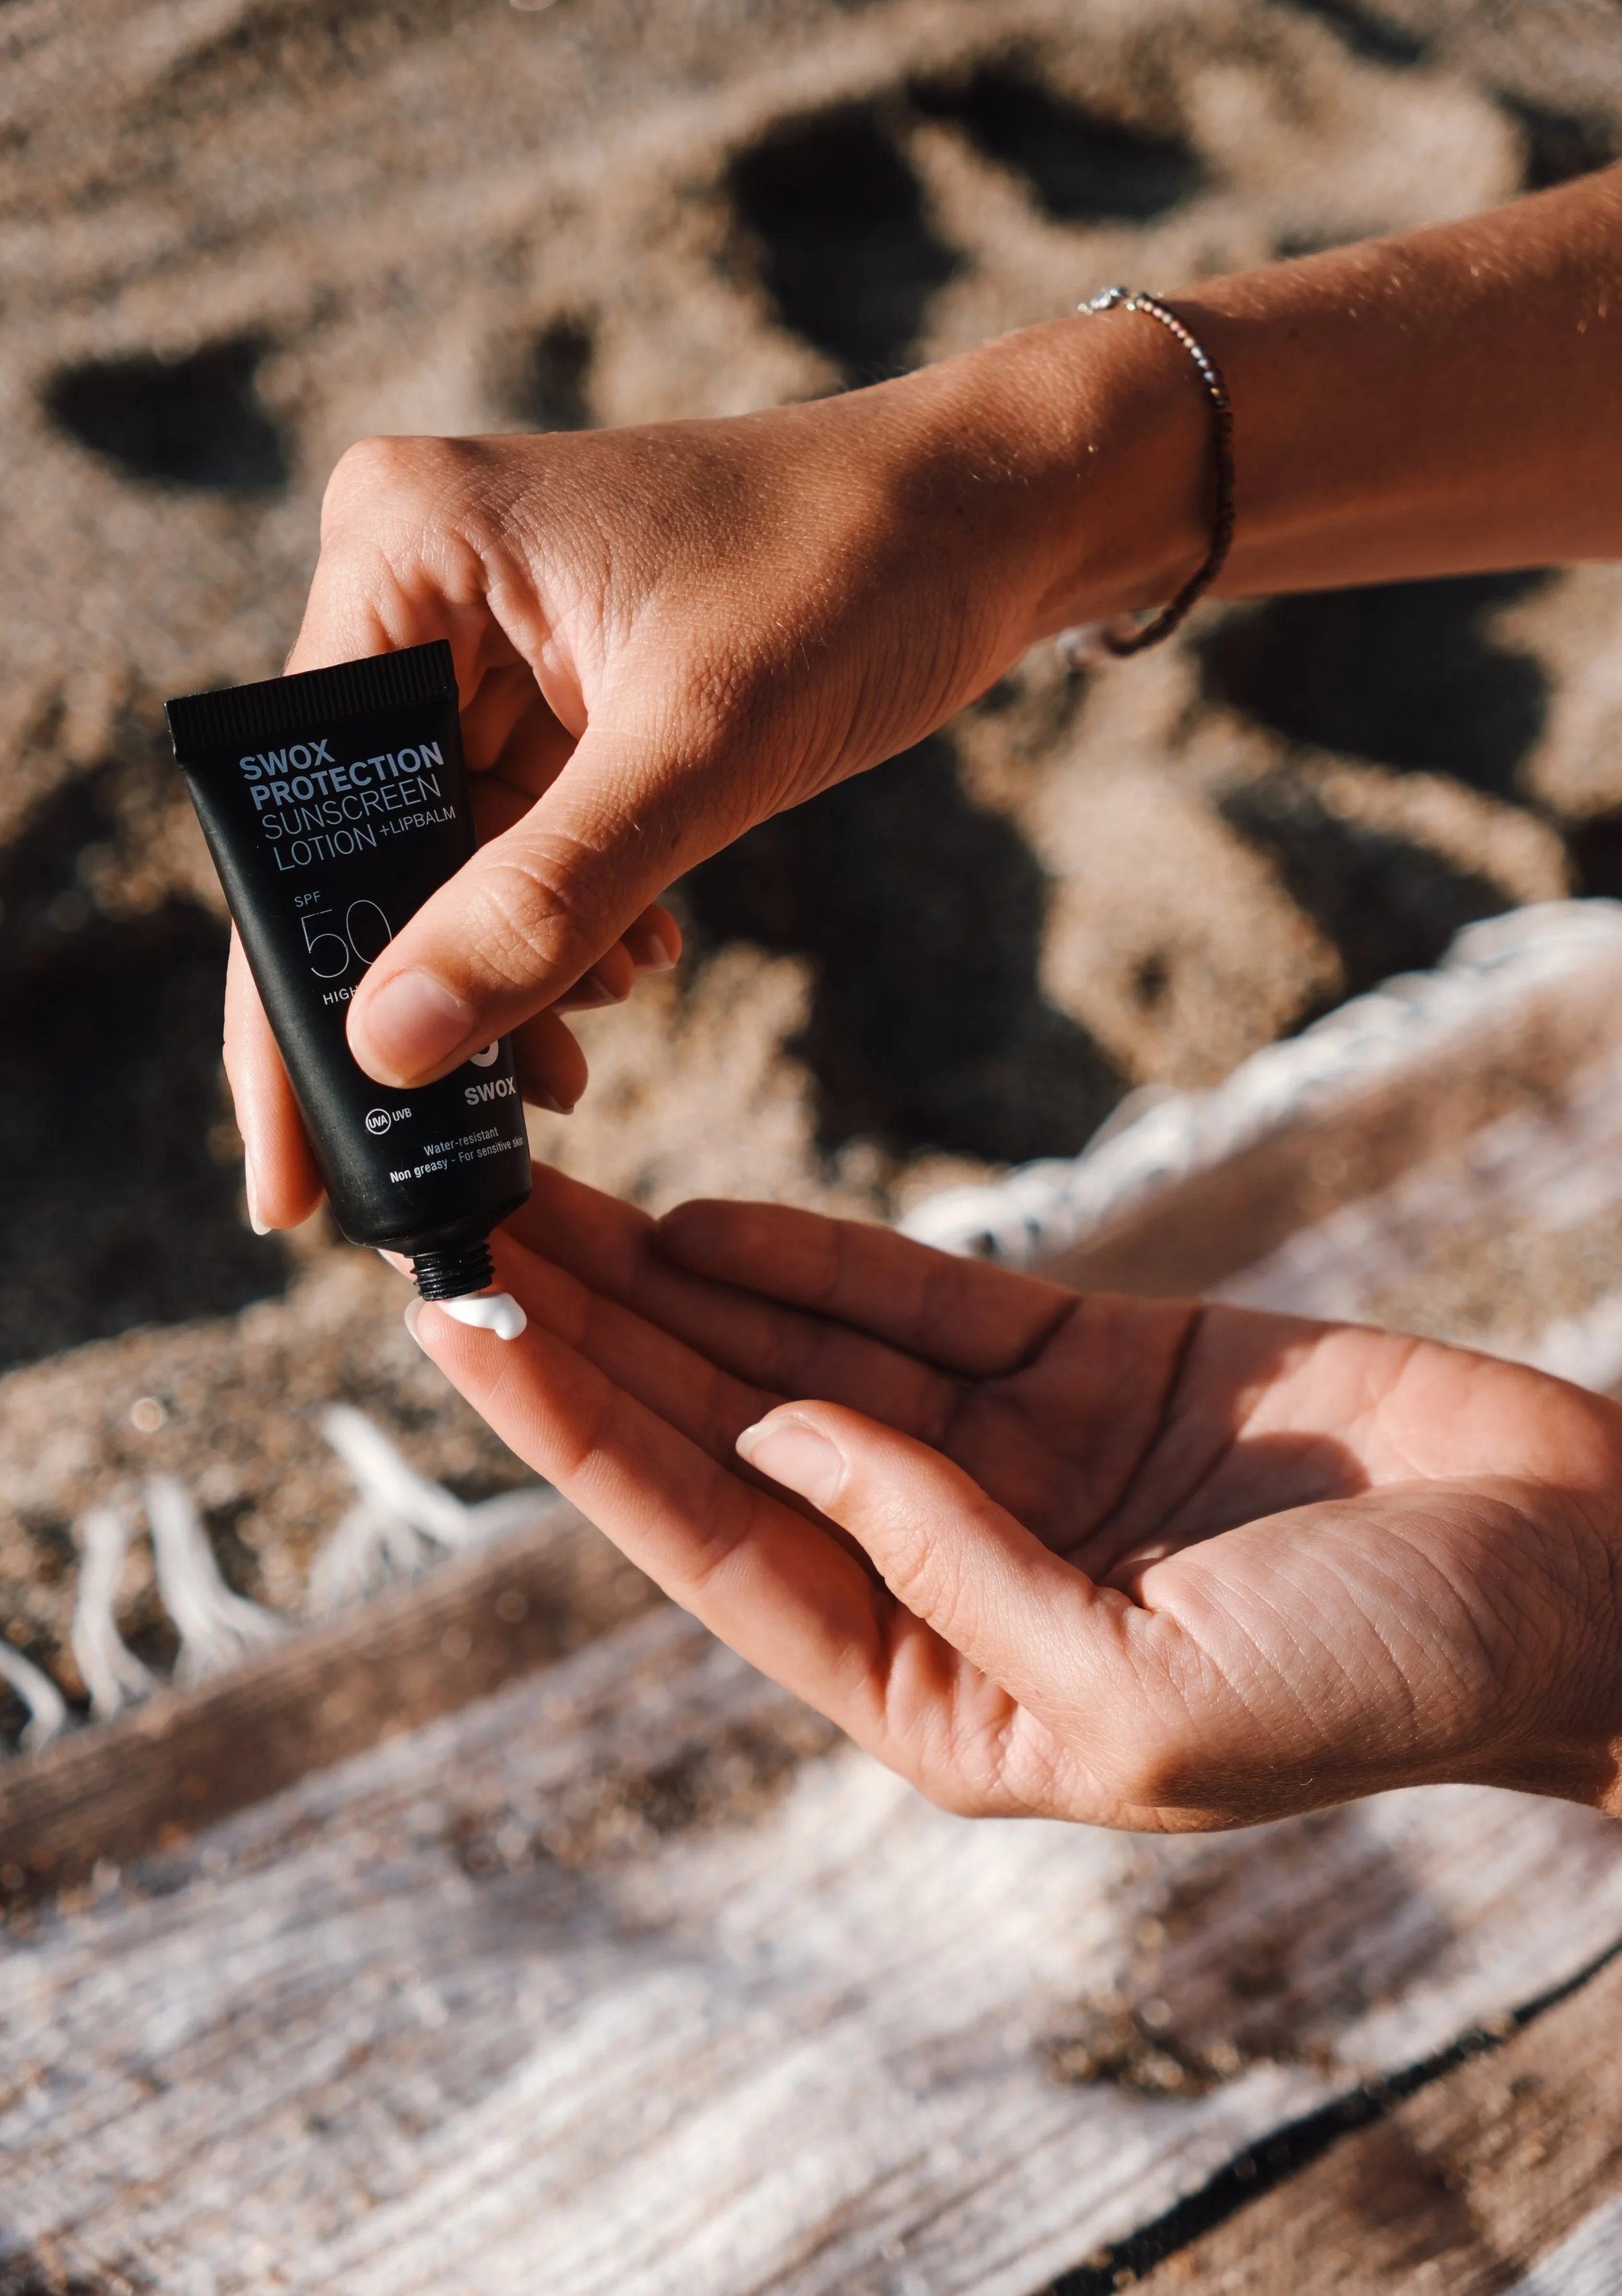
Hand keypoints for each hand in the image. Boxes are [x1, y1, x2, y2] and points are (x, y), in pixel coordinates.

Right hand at [228, 328, 1210, 1224]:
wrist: (988, 512)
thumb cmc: (855, 575)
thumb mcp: (697, 755)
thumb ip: (540, 903)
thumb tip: (389, 1049)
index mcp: (399, 546)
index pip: (295, 803)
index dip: (291, 989)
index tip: (291, 1156)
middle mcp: (410, 577)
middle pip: (356, 841)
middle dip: (411, 994)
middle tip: (436, 1153)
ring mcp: (477, 631)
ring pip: (440, 855)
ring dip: (505, 970)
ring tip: (573, 1065)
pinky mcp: (547, 679)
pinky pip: (514, 834)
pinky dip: (562, 920)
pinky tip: (629, 968)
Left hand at [402, 1168, 1621, 1828]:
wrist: (1583, 1573)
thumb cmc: (1391, 1680)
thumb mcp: (1148, 1694)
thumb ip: (950, 1568)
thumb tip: (781, 1433)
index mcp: (947, 1700)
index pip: (721, 1545)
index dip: (583, 1436)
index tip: (465, 1331)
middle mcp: (952, 1578)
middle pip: (729, 1435)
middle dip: (591, 1341)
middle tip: (454, 1235)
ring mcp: (1015, 1465)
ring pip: (801, 1351)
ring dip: (671, 1280)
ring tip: (540, 1200)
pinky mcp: (1088, 1364)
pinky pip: (921, 1301)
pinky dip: (814, 1256)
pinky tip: (697, 1217)